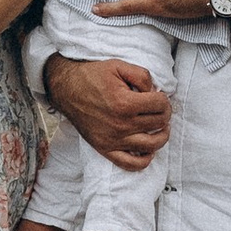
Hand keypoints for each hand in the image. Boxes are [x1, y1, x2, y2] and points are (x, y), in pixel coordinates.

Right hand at [43, 54, 171, 169]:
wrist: (66, 89)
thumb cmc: (92, 76)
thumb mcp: (118, 66)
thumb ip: (142, 75)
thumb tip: (155, 92)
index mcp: (125, 103)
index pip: (161, 105)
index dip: (164, 99)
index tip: (159, 97)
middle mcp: (120, 124)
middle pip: (158, 124)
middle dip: (164, 114)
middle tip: (160, 109)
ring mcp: (113, 139)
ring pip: (151, 146)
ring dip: (161, 136)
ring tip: (160, 128)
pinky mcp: (105, 149)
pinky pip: (130, 164)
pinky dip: (144, 160)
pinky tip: (147, 149)